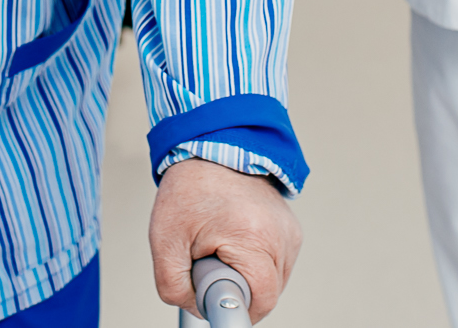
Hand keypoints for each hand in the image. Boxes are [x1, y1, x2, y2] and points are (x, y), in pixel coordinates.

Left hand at [149, 157, 300, 320]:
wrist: (211, 149)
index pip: (261, 301)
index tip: (213, 289)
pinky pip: (277, 266)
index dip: (233, 304)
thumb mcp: (165, 240)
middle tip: (211, 260)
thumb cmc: (190, 188)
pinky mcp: (292, 230)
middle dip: (236, 287)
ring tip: (223, 247)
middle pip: (266, 294)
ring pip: (273, 282)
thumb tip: (197, 308)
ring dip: (246, 276)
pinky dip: (255, 263)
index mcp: (253, 236)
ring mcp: (290, 231)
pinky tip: (236, 242)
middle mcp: (280, 234)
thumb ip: (174, 285)